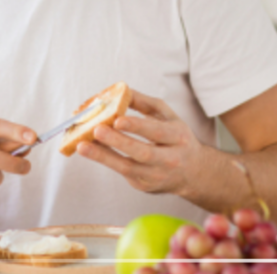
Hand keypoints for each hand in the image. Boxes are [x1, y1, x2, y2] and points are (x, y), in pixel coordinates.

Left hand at [77, 89, 204, 196]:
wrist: (194, 173)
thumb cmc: (176, 138)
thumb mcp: (168, 117)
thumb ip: (145, 103)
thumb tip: (121, 91)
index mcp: (178, 138)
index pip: (157, 131)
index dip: (137, 126)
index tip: (117, 119)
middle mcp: (170, 159)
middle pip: (143, 152)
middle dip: (118, 142)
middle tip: (97, 130)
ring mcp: (157, 176)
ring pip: (129, 168)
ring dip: (104, 157)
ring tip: (83, 146)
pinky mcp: (144, 186)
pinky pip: (123, 173)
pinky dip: (106, 161)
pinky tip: (90, 151)